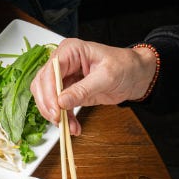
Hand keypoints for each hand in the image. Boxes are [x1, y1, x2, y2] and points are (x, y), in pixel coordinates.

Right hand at [30, 38, 157, 134]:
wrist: (136, 75)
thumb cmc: (125, 67)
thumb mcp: (106, 77)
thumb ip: (82, 89)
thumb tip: (61, 102)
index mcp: (70, 50)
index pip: (50, 71)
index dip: (49, 92)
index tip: (56, 110)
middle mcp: (63, 62)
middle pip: (42, 84)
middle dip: (48, 105)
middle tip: (58, 120)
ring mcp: (64, 77)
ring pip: (47, 97)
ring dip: (55, 115)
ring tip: (69, 127)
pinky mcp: (68, 91)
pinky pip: (58, 106)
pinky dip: (64, 118)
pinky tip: (73, 126)